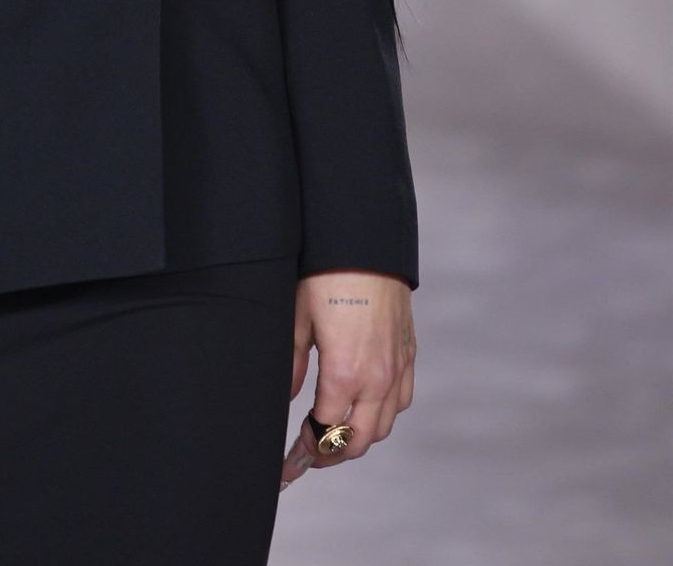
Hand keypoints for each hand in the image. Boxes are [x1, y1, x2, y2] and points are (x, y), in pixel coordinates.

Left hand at [280, 268, 415, 490]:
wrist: (365, 240)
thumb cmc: (326, 273)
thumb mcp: (297, 317)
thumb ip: (292, 364)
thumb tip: (289, 396)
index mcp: (345, 374)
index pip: (326, 431)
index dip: (307, 449)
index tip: (291, 458)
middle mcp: (377, 378)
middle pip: (358, 440)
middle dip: (332, 453)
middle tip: (310, 456)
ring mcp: (397, 367)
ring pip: (383, 425)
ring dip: (359, 437)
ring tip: (335, 434)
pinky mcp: (408, 352)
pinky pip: (402, 399)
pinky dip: (384, 413)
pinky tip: (366, 406)